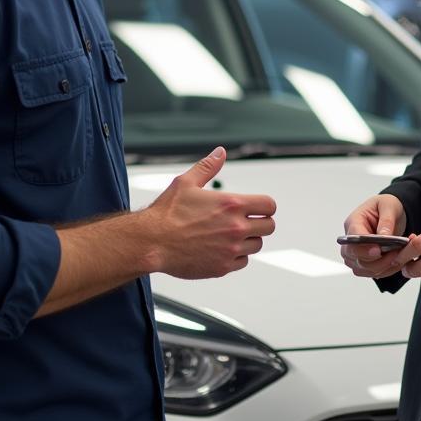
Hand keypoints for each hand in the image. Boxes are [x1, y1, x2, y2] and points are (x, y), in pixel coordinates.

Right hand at [142, 147, 276, 279]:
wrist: (152, 242)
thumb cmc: (167, 213)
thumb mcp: (187, 182)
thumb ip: (208, 166)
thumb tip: (220, 152)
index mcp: (232, 205)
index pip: (269, 205)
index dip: (265, 205)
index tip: (257, 207)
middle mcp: (235, 228)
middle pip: (269, 227)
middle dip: (260, 222)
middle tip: (246, 220)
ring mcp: (230, 250)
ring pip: (256, 245)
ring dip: (248, 239)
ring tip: (230, 234)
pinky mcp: (222, 267)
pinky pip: (243, 262)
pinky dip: (237, 256)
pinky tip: (222, 248)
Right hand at [340, 194, 406, 279]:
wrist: (390, 212)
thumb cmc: (386, 206)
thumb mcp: (389, 206)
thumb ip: (386, 221)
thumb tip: (383, 236)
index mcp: (354, 222)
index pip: (352, 239)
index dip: (364, 248)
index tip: (378, 250)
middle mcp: (351, 239)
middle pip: (355, 258)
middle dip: (376, 260)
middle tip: (395, 254)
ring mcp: (355, 252)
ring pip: (362, 269)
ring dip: (382, 267)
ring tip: (398, 256)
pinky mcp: (364, 261)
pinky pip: (371, 273)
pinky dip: (385, 270)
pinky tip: (396, 261)